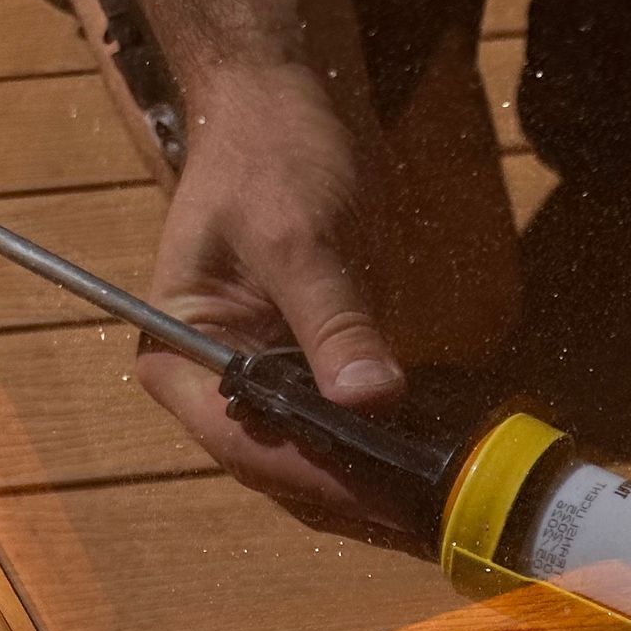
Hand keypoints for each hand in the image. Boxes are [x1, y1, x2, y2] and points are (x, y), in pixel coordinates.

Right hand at [137, 60, 410, 531]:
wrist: (288, 110)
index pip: (240, 442)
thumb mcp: (300, 238)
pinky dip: (396, 458)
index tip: (382, 495)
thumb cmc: (271, 158)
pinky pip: (354, 437)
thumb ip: (334, 323)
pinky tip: (448, 473)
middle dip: (357, 497)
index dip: (313, 476)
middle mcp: (217, 386)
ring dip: (382, 491)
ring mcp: (269, 388)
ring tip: (452, 511)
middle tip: (436, 520)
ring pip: (323, 466)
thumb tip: (371, 400)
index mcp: (179, 355)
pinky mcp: (317, 378)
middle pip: (284, 470)